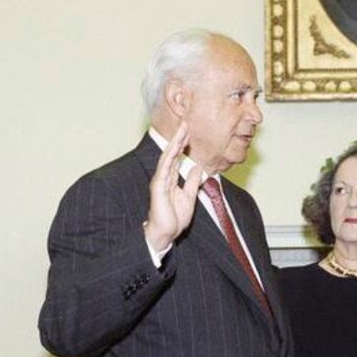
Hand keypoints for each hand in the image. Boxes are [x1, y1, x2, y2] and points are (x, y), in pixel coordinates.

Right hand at [143, 122, 202, 250]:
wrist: (166, 233)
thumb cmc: (174, 217)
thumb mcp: (189, 196)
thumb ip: (192, 181)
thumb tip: (197, 168)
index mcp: (170, 178)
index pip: (177, 157)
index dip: (183, 143)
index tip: (189, 131)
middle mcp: (164, 176)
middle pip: (171, 153)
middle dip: (178, 137)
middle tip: (186, 122)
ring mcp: (160, 181)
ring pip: (167, 157)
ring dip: (175, 143)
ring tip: (182, 129)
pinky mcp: (158, 187)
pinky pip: (164, 169)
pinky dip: (169, 157)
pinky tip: (174, 147)